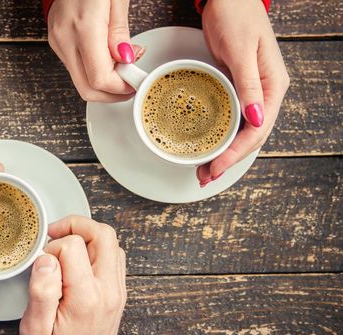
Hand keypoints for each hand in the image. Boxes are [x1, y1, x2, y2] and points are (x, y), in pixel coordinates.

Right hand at [20, 216, 125, 334]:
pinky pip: (114, 256)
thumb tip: (47, 259)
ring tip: (66, 246)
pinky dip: (96, 248)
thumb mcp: (35, 330)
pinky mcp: (119, 291)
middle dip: (76, 225)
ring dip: (87, 236)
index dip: (53, 246)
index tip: (43, 261)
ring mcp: (117, 290)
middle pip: (103, 234)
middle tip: (56, 233)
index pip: (73, 246)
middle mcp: (108, 290)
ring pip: (112, 242)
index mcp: (86, 298)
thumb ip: (41, 292)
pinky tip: (79, 258)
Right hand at [47, 0, 143, 101]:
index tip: (136, 82)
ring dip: (104, 83)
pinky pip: (76, 67)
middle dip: (112, 94)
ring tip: (123, 65)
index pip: (100, 78)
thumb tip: (126, 59)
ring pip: (81, 81)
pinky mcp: (56, 40)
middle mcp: (65, 38)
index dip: (121, 88)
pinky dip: (94, 70)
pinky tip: (108, 58)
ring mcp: (57, 40)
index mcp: (83, 27)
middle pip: (87, 89)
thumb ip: (120, 33)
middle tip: (131, 84)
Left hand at [197, 0, 289, 185]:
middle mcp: (264, 93)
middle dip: (228, 159)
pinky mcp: (235, 88)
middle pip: (249, 136)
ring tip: (205, 169)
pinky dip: (220, 135)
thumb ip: (249, 86)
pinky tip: (208, 145)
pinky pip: (230, 119)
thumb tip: (256, 119)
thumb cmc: (237, 16)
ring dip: (223, 152)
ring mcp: (250, 93)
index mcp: (272, 86)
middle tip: (205, 175)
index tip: (216, 166)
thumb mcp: (242, 52)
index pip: (257, 130)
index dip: (236, 153)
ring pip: (240, 131)